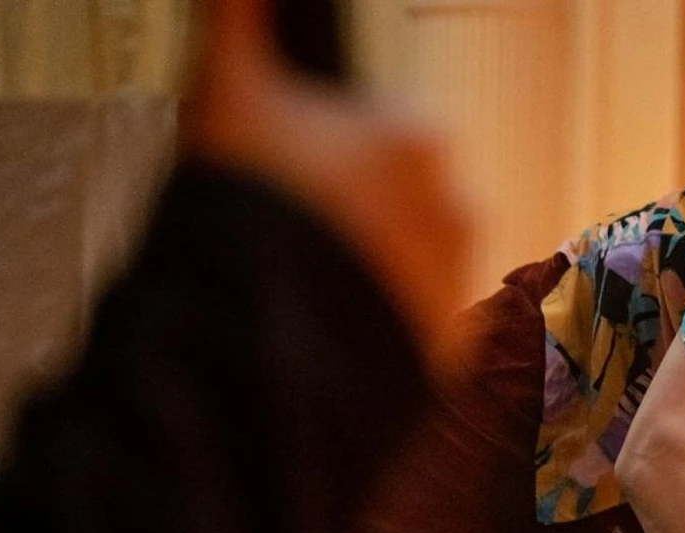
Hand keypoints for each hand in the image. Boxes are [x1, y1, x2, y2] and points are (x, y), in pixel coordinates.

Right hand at [179, 0, 472, 372]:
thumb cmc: (249, 208)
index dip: (321, 160)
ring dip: (367, 277)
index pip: (373, 136)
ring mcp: (456, 281)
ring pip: (407, 269)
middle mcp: (455, 205)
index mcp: (416, 135)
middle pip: (396, 205)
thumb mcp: (228, 92)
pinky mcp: (444, 347)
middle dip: (353, 220)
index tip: (288, 185)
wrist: (263, 330)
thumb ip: (236, 17)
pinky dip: (377, 331)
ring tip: (305, 290)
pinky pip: (410, 332)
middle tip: (292, 241)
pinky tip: (328, 329)